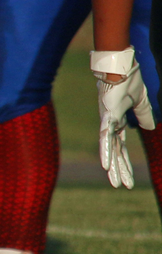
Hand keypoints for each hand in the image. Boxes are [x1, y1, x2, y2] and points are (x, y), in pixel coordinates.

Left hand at [94, 58, 155, 188]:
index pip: (121, 148)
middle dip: (119, 170)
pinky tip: (105, 165)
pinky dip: (106, 151)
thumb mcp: (140, 101)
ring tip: (114, 182)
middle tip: (121, 187)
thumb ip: (143, 114)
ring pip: (110, 149)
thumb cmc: (127, 81)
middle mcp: (109, 125)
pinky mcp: (107, 117)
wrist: (119, 67)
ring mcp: (106, 122)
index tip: (128, 179)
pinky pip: (106, 138)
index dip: (124, 163)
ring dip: (113, 166)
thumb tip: (149, 126)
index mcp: (117, 123)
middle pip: (115, 153)